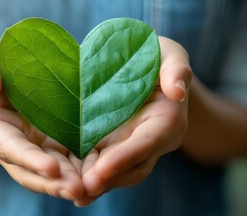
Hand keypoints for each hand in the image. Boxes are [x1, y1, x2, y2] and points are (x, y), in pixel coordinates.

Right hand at [0, 42, 84, 200]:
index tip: (52, 168)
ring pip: (49, 175)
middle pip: (29, 171)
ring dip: (67, 184)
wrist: (18, 69)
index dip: (29, 159)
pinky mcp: (53, 149)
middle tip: (77, 190)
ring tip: (90, 191)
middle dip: (52, 183)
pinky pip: (67, 165)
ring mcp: (33, 151)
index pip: (8, 147)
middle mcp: (9, 148)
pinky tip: (98, 180)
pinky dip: (80, 174)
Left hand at [77, 37, 191, 205]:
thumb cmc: (154, 55)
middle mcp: (152, 140)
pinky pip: (102, 167)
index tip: (103, 168)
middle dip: (110, 178)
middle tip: (84, 188)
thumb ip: (175, 68)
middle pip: (134, 166)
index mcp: (167, 120)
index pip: (148, 142)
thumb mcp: (168, 53)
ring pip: (118, 173)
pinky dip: (88, 177)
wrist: (141, 66)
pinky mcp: (114, 147)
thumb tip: (178, 90)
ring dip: (98, 184)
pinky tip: (69, 186)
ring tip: (74, 193)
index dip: (127, 156)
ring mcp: (132, 146)